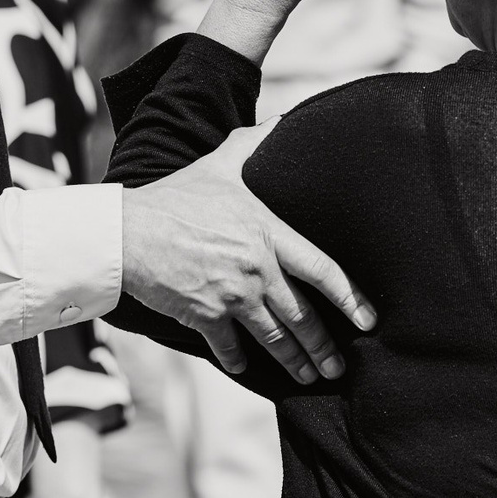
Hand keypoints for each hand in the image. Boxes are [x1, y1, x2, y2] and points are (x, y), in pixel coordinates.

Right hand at [119, 124, 375, 383]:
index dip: (351, 298)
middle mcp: (257, 268)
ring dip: (293, 361)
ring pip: (274, 337)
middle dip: (324, 347)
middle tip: (337, 368)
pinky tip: (244, 366)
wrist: (127, 230)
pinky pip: (229, 347)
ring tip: (308, 376)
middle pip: (303, 315)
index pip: (323, 270)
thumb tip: (280, 121)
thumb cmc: (175, 197)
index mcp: (268, 233)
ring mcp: (232, 295)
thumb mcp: (219, 166)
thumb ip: (252, 145)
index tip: (369, 321)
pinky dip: (238, 360)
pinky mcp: (204, 315)